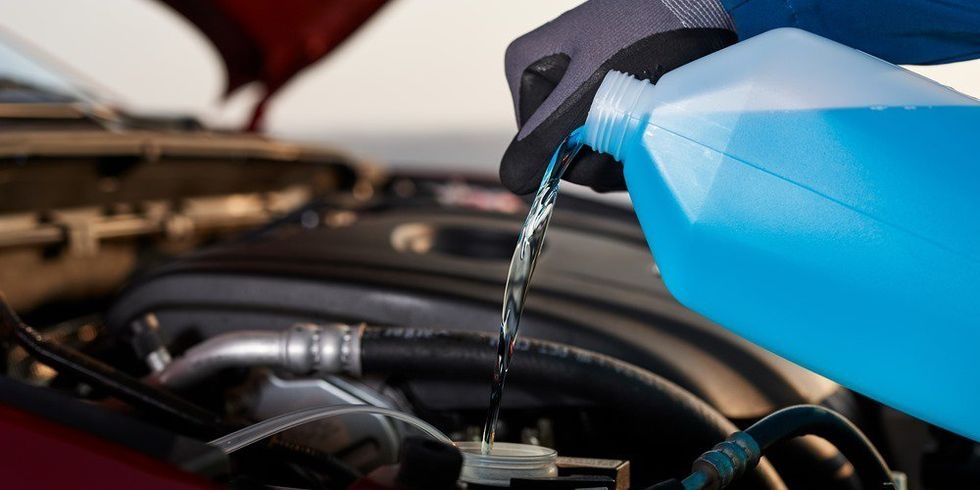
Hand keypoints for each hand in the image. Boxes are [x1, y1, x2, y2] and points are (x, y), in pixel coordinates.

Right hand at [500, 0, 734, 193]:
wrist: (706, 8)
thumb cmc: (649, 34)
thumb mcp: (590, 93)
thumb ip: (546, 138)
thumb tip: (512, 180)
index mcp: (525, 66)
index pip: (531, 142)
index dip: (567, 151)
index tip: (602, 137)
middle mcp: (547, 77)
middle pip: (558, 148)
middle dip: (597, 154)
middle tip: (632, 134)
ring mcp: (578, 87)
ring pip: (585, 149)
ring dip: (617, 155)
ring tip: (646, 129)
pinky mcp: (606, 95)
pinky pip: (607, 138)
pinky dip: (629, 146)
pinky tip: (649, 131)